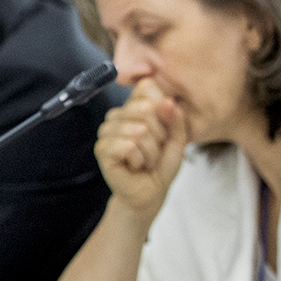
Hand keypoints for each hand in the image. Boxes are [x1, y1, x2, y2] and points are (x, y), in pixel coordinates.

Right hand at [94, 78, 188, 216]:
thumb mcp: (177, 138)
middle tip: (155, 150)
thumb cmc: (161, 164)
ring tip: (146, 160)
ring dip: (151, 152)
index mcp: (133, 108)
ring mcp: (106, 132)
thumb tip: (168, 101)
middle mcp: (117, 116)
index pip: (147, 89)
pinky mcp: (102, 149)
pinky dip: (139, 159)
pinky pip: (128, 145)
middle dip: (159, 135)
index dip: (164, 113)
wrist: (151, 191)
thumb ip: (176, 119)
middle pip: (145, 109)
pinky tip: (135, 166)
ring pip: (139, 130)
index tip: (164, 132)